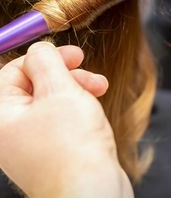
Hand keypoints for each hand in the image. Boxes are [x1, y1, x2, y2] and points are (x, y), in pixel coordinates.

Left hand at [0, 42, 132, 197]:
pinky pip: (61, 116)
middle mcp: (12, 129)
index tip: (71, 54)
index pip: (14, 71)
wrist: (94, 195)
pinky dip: (78, 105)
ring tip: (99, 88)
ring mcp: (32, 141)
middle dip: (65, 73)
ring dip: (76, 87)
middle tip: (87, 70)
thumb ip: (45, 61)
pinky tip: (94, 105)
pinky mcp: (52, 149)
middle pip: (35, 84)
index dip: (44, 57)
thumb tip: (39, 48)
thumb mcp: (59, 89)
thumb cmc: (73, 148)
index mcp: (2, 115)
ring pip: (52, 98)